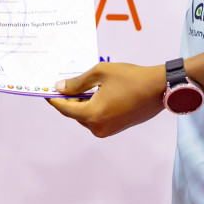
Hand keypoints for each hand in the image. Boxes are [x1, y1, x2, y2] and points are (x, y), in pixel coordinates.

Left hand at [47, 62, 166, 137]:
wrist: (159, 88)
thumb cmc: (131, 78)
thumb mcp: (100, 73)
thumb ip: (77, 82)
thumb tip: (59, 88)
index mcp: (92, 114)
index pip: (64, 108)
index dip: (53, 98)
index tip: (44, 90)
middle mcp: (98, 127)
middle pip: (74, 113)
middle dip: (67, 99)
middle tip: (60, 84)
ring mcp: (108, 130)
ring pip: (84, 117)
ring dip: (80, 103)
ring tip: (78, 86)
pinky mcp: (116, 128)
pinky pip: (96, 119)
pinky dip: (91, 108)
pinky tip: (92, 93)